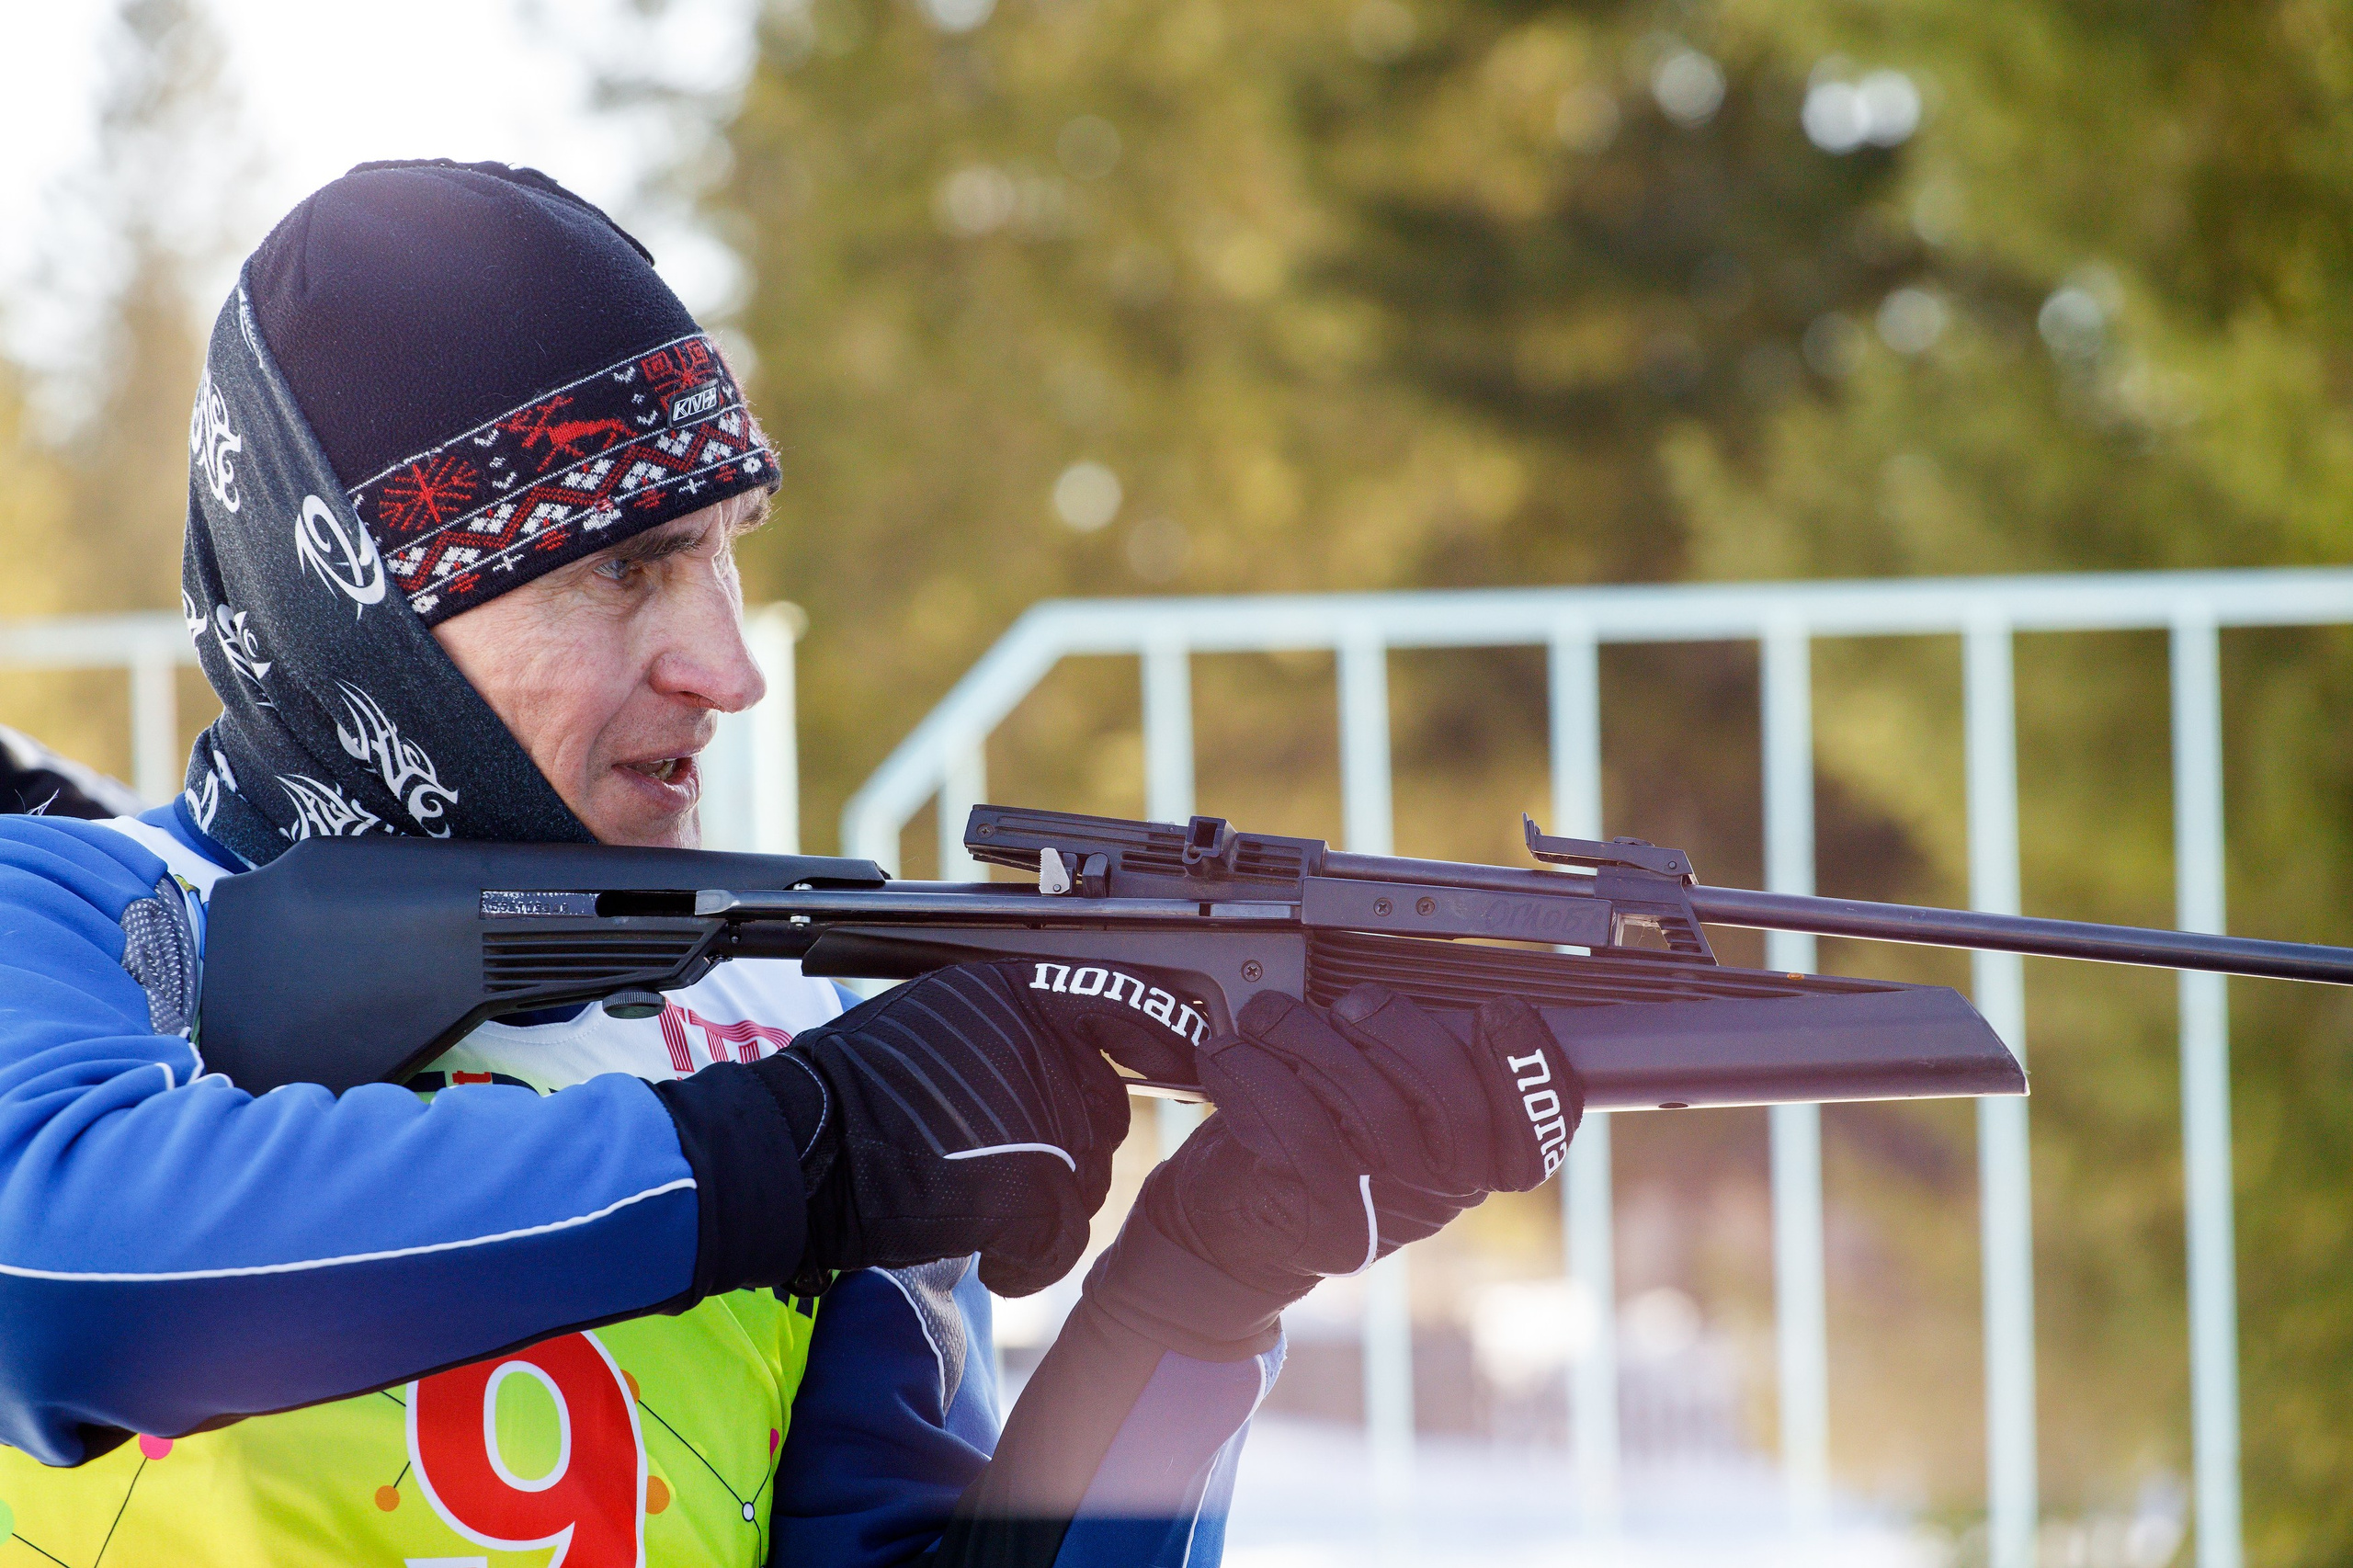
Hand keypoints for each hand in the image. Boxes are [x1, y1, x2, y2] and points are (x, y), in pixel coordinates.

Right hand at [750, 961, 1173, 1296]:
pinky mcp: (1031, 1181)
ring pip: (1086, 1178)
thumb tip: (1067, 1052)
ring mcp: (1040, 1111)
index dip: (1158, 1036)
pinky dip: (1027, 1259)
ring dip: (1045, 1209)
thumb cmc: (847, 1095)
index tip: (1185, 1059)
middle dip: (1070, 1152)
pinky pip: (1060, 1236)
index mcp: (1014, 990)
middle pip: (1104, 1110)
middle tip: (1011, 1172)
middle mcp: (1038, 1040)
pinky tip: (988, 1255)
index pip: (1120, 1004)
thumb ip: (1008, 1032)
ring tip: (979, 1209)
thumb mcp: (935, 1022)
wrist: (797, 1152)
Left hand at [1094, 986, 1580, 1347]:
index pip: (1536, 1134)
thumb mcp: (1374, 1104)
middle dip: (1402, 1032)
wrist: (1234, 1232)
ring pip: (1370, 1108)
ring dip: (1308, 1039)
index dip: (1531, 1070)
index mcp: (1473, 1162)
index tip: (1498, 1008)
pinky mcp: (1325, 1224)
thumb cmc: (1311, 1143)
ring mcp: (1389, 1213)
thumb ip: (1410, 1061)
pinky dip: (1255, 1076)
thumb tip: (1419, 989)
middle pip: (1457, 1108)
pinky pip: (1298, 1133)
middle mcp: (1441, 1193)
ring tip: (1268, 1016)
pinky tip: (1231, 1052)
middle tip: (1352, 1005)